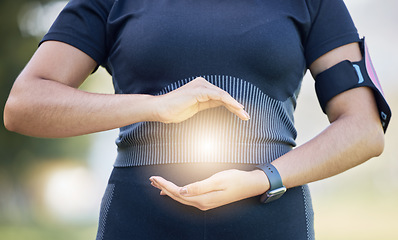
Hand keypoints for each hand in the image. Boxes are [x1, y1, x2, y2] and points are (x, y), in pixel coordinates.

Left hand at [149, 169, 268, 210]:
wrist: (250, 185)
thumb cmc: (235, 179)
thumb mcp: (217, 180)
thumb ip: (199, 187)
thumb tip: (182, 191)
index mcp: (202, 199)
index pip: (178, 192)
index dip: (165, 185)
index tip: (155, 178)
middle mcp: (201, 203)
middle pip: (177, 196)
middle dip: (163, 188)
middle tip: (152, 179)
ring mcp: (204, 203)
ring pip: (181, 197)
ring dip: (169, 190)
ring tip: (157, 184)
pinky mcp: (207, 200)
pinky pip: (187, 198)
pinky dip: (177, 193)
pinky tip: (173, 191)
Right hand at [153, 77, 249, 122]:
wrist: (160, 110)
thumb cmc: (175, 110)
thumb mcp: (197, 107)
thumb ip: (209, 104)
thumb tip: (223, 105)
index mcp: (202, 88)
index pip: (221, 97)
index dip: (233, 106)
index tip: (242, 116)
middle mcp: (202, 84)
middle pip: (224, 96)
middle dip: (237, 107)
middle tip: (247, 117)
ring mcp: (200, 86)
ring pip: (223, 95)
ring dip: (235, 105)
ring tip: (244, 114)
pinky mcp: (198, 90)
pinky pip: (217, 95)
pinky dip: (228, 101)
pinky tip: (236, 107)